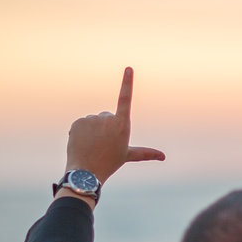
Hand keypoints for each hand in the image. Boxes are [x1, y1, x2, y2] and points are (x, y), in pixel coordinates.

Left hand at [65, 67, 164, 183]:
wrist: (87, 172)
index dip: (127, 82)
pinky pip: (81, 124)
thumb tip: (163, 157)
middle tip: (103, 144)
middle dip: (105, 127)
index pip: (125, 98)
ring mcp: (92, 119)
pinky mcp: (78, 122)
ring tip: (92, 146)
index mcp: (122, 125)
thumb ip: (145, 153)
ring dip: (92, 131)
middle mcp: (107, 119)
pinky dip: (81, 132)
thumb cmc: (110, 163)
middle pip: (106, 117)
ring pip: (93, 121)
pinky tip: (82, 144)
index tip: (129, 68)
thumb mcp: (128, 155)